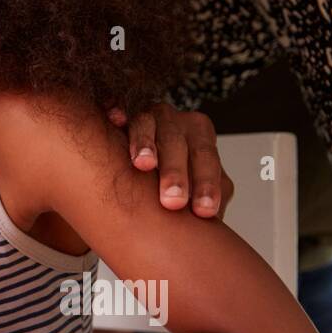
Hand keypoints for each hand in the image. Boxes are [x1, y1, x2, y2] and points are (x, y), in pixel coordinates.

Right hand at [106, 103, 232, 218]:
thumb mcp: (196, 184)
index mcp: (200, 137)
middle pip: (178, 143)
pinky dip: (118, 111)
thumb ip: (209, 197)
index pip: (206, 159)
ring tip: (144, 164)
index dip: (206, 184)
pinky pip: (119, 107)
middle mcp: (176, 121)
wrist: (141, 158)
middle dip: (176, 172)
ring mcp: (147, 113)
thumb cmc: (174, 178)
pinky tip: (116, 119)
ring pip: (148, 124)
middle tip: (173, 201)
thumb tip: (214, 225)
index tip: (204, 211)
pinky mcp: (121, 110)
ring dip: (146, 144)